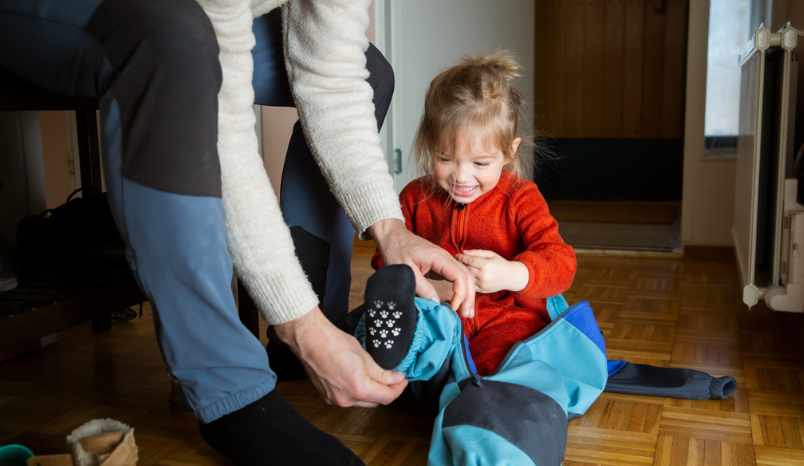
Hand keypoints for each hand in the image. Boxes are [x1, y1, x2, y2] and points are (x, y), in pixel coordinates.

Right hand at [273, 307, 406, 406]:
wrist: (310, 340)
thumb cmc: (334, 343)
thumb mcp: (365, 356)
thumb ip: (382, 373)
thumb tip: (396, 379)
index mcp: (359, 389)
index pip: (387, 397)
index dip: (398, 389)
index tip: (402, 380)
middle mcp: (347, 400)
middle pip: (375, 402)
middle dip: (386, 391)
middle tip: (393, 379)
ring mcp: (335, 400)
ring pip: (361, 402)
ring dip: (371, 393)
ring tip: (375, 378)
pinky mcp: (326, 397)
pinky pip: (348, 399)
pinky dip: (356, 392)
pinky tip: (358, 380)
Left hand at [367, 219, 475, 317]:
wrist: (393, 237)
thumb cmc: (397, 251)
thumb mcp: (406, 272)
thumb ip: (422, 288)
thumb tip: (436, 303)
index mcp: (438, 257)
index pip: (460, 275)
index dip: (460, 294)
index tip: (453, 308)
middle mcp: (446, 257)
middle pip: (467, 276)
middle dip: (469, 297)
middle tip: (466, 315)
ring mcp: (445, 260)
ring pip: (465, 276)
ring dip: (468, 294)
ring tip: (466, 311)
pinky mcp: (442, 265)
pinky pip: (458, 276)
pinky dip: (462, 289)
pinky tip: (459, 301)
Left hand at [456, 249, 528, 293]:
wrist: (510, 277)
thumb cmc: (500, 263)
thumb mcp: (490, 254)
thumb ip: (477, 252)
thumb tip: (463, 252)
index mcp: (487, 265)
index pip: (469, 260)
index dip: (461, 257)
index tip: (457, 255)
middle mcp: (484, 276)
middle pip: (467, 268)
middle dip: (461, 264)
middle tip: (458, 261)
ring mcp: (483, 284)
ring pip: (468, 277)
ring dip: (464, 272)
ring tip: (462, 267)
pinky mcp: (482, 290)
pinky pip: (470, 284)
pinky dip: (467, 280)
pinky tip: (467, 275)